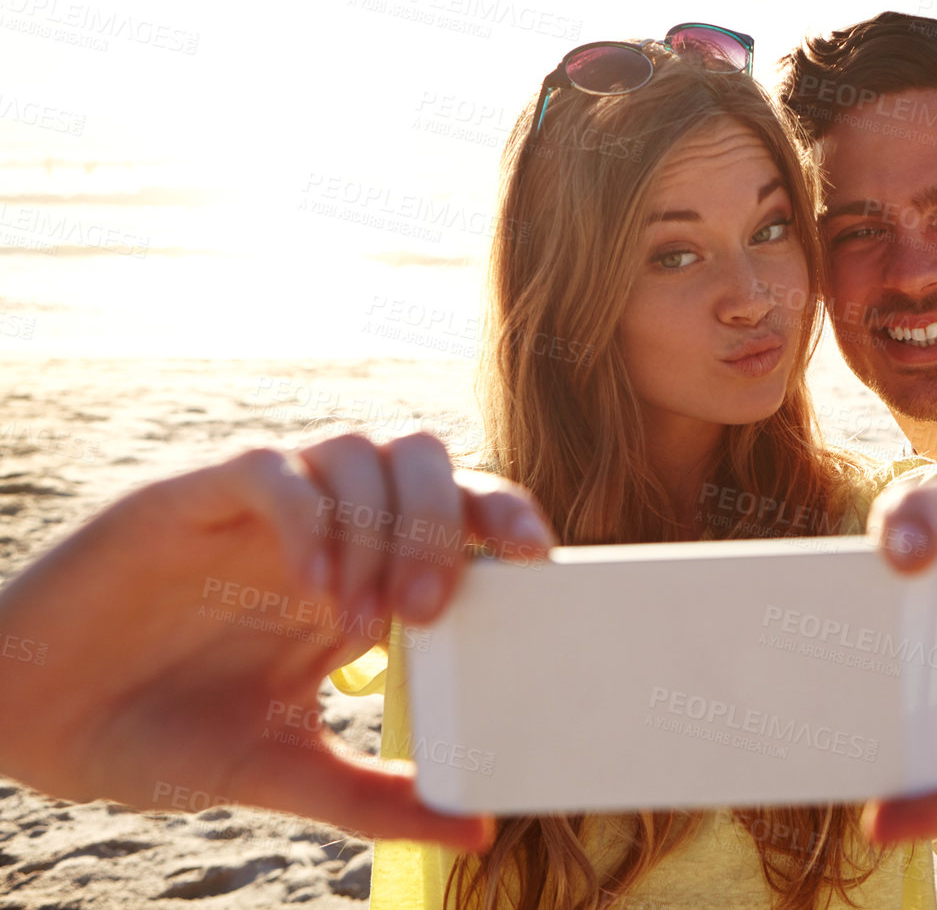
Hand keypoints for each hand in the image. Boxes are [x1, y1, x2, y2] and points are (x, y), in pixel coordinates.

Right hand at [0, 435, 553, 848]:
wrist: (39, 726)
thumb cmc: (163, 735)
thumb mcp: (284, 772)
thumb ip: (375, 797)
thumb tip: (477, 831)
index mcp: (361, 573)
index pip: (457, 508)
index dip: (504, 515)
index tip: (542, 562)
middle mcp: (322, 527)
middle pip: (419, 460)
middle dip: (445, 522)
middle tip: (432, 609)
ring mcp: (259, 507)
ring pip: (353, 451)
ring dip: (378, 524)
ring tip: (365, 617)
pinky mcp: (189, 497)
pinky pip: (268, 469)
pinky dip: (305, 518)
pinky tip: (309, 590)